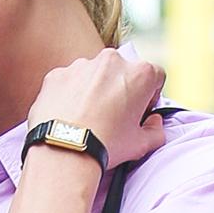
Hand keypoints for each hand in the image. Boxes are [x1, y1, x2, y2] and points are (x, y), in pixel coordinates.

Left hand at [27, 49, 168, 168]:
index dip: (149, 96)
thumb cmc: (106, 145)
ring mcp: (81, 65)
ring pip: (94, 74)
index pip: (155, 77)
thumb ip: (156, 130)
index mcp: (140, 73)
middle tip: (112, 116)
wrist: (64, 151)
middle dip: (120, 90)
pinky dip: (70, 94)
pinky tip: (69, 115)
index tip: (139, 111)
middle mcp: (112, 61)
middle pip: (122, 72)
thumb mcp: (141, 144)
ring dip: (95, 89)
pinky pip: (68, 81)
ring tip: (88, 117)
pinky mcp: (57, 74)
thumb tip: (154, 122)